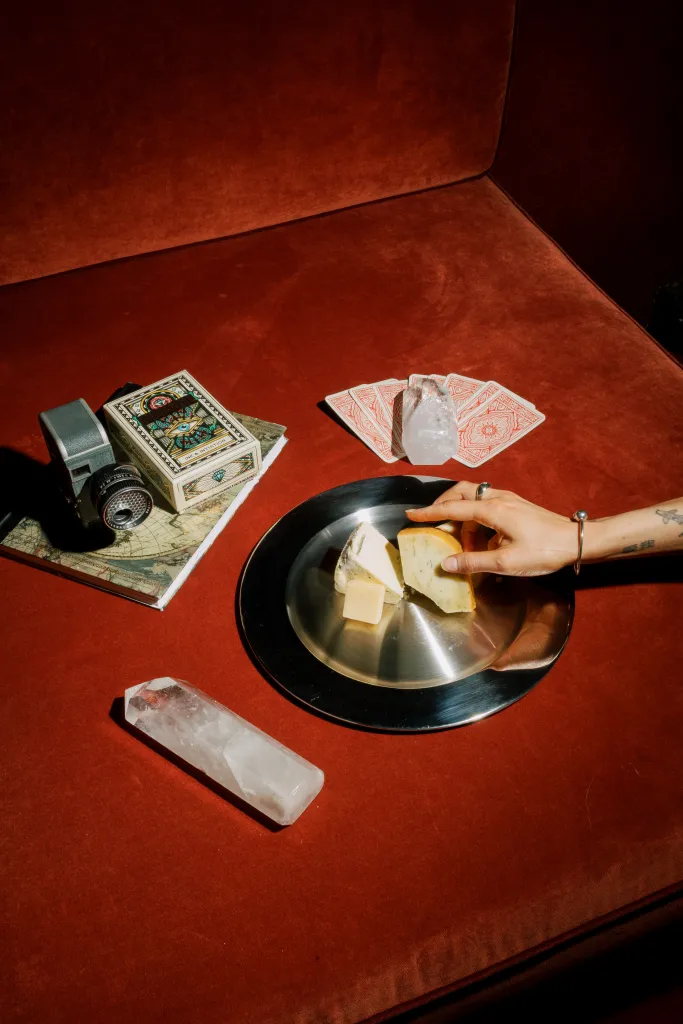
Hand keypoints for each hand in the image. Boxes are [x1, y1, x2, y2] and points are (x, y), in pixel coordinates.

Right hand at [407, 481, 577, 575]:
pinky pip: (486, 504)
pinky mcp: (516, 505)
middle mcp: (498, 498)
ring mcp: (509, 499)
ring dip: (461, 514)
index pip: (452, 507)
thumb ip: (473, 562)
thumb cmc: (544, 550)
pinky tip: (480, 538)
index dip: (429, 513)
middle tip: (432, 521)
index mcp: (493, 510)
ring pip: (474, 497)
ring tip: (460, 540)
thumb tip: (445, 564)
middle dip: (443, 504)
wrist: (576, 540)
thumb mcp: (506, 562)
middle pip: (461, 492)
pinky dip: (475, 517)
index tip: (410, 515)